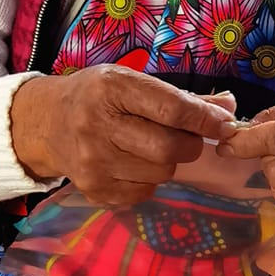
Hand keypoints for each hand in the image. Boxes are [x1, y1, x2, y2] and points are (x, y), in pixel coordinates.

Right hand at [11, 68, 235, 206]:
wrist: (45, 125)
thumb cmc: (96, 97)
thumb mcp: (131, 83)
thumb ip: (181, 98)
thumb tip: (228, 109)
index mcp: (110, 89)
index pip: (171, 109)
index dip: (205, 119)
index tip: (225, 125)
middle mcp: (97, 126)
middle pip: (168, 149)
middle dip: (189, 145)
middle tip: (184, 138)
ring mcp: (93, 163)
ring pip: (161, 173)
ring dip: (167, 162)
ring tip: (148, 147)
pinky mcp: (94, 191)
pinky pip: (145, 192)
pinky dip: (149, 179)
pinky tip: (131, 163)